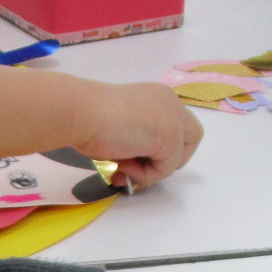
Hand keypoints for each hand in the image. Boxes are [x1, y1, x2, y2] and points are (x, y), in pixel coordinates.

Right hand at [71, 80, 202, 188]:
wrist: (81, 112)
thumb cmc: (88, 117)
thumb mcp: (120, 126)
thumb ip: (136, 139)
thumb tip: (133, 164)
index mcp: (157, 96)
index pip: (175, 126)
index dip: (159, 148)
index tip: (132, 158)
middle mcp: (170, 102)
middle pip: (190, 139)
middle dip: (168, 160)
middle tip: (139, 167)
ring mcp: (174, 118)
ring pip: (178, 157)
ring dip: (151, 170)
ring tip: (122, 167)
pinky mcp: (171, 135)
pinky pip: (167, 168)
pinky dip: (145, 175)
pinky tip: (123, 165)